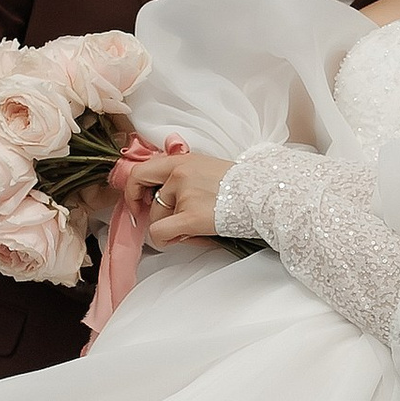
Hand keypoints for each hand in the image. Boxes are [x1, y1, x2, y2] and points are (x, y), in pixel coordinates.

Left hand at [119, 142, 233, 247]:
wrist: (265, 195)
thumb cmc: (243, 187)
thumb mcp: (209, 169)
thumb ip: (185, 176)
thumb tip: (163, 197)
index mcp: (184, 160)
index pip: (142, 169)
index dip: (134, 187)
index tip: (140, 200)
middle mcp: (179, 173)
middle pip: (141, 188)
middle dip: (142, 206)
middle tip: (152, 218)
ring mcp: (184, 194)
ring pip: (156, 218)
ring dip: (170, 227)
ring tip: (194, 227)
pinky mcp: (190, 216)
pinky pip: (160, 233)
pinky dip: (167, 240)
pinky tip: (185, 237)